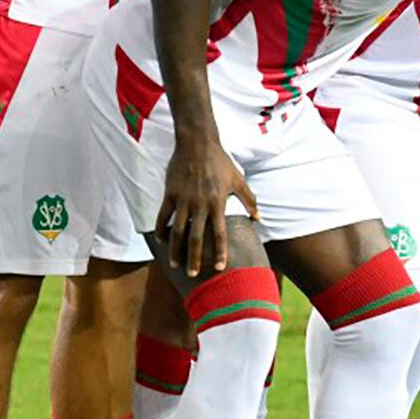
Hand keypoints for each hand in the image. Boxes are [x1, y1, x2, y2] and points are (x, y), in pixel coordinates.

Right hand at [157, 133, 256, 277]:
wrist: (198, 143)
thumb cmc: (220, 161)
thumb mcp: (238, 179)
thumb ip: (249, 200)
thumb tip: (259, 218)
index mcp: (218, 203)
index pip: (219, 233)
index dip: (219, 251)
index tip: (218, 268)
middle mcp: (200, 204)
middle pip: (196, 237)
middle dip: (194, 258)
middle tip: (193, 274)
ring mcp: (183, 199)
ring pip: (177, 230)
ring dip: (175, 249)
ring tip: (175, 264)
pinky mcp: (170, 193)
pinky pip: (163, 215)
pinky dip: (160, 229)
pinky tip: (161, 241)